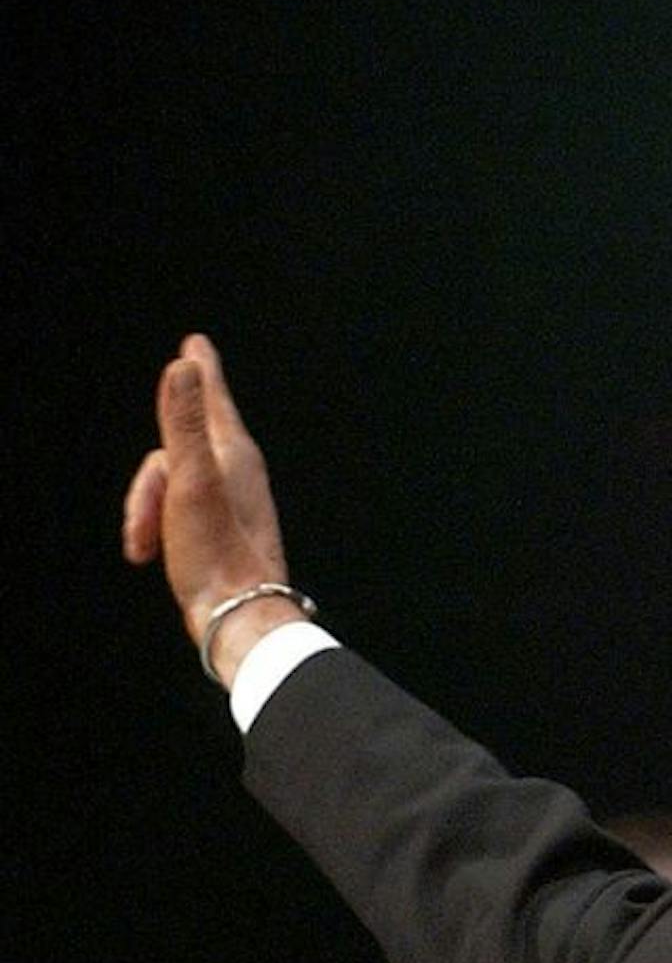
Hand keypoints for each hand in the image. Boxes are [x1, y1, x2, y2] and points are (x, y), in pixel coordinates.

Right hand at [121, 334, 299, 683]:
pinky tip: (153, 554)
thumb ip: (183, 423)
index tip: (196, 345)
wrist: (236, 617)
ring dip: (147, 515)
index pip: (213, 401)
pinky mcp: (220, 531)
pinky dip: (157, 530)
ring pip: (170, 485)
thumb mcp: (190, 481)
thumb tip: (185, 364)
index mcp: (235, 456)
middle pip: (175, 451)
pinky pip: (176, 512)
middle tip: (141, 533)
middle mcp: (239, 476)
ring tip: (147, 550)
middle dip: (146, 486)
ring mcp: (231, 504)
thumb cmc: (214, 553)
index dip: (201, 373)